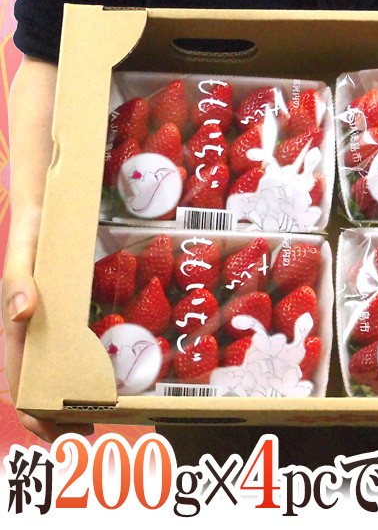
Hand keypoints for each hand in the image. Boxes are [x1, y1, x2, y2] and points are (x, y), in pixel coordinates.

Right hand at [2, 207, 93, 442]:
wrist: (41, 214)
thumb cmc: (31, 236)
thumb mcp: (22, 256)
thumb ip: (17, 282)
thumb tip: (20, 314)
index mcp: (14, 327)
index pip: (19, 380)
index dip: (34, 410)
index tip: (55, 432)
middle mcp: (26, 332)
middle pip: (34, 383)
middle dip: (54, 413)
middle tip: (86, 431)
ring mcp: (42, 326)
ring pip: (48, 371)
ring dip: (64, 398)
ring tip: (91, 417)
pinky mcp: (57, 316)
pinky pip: (62, 350)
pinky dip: (73, 372)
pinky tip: (93, 378)